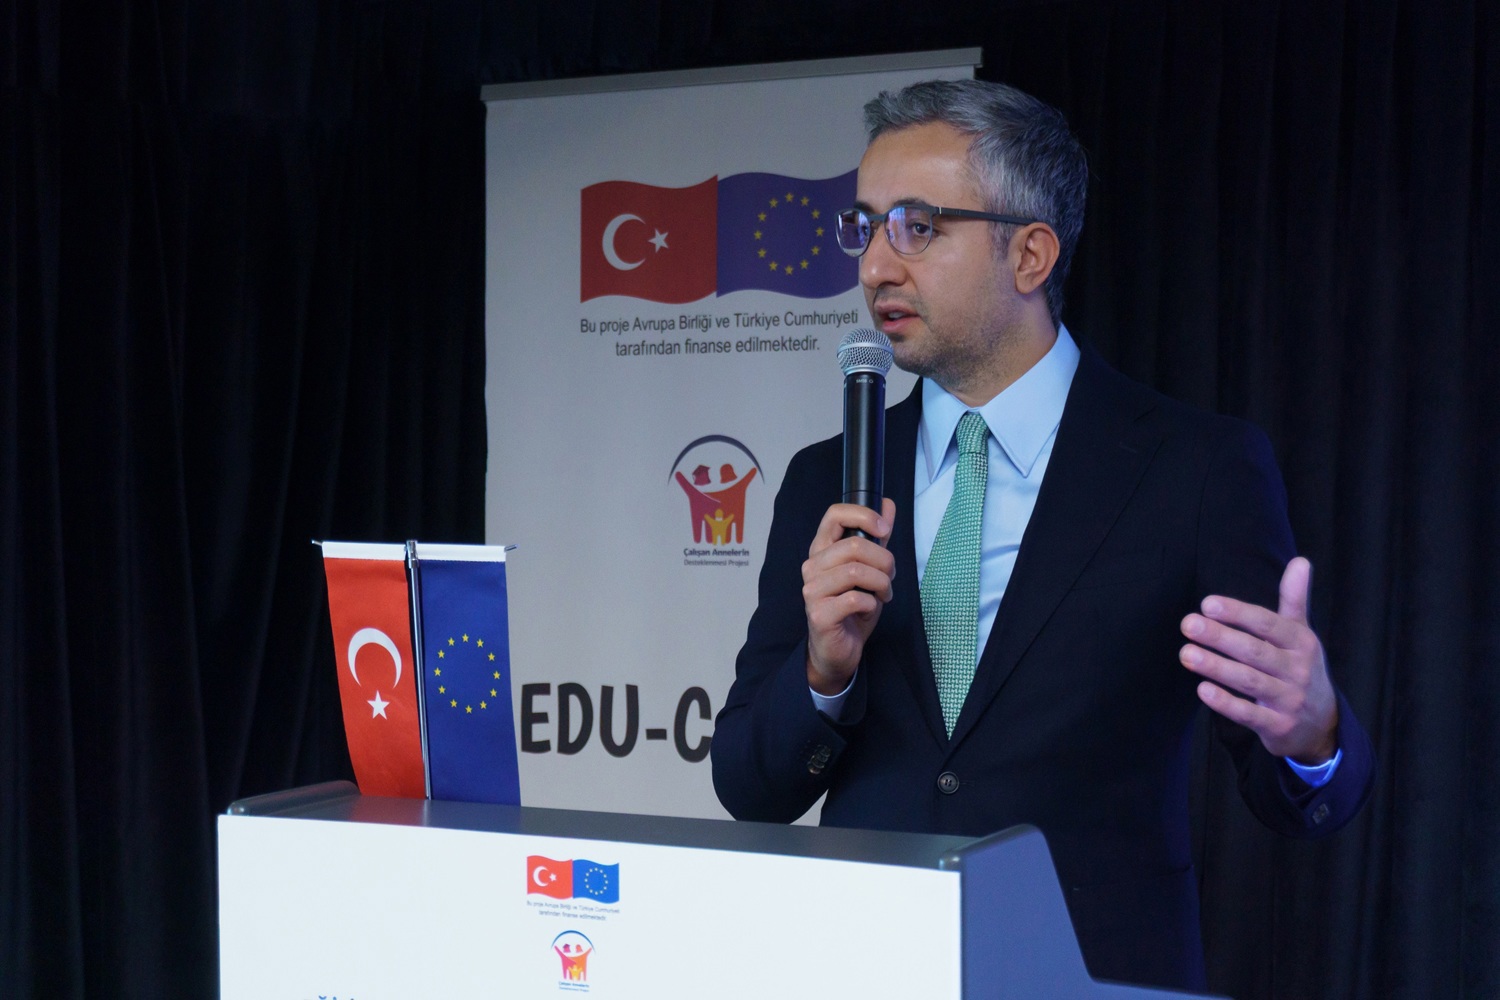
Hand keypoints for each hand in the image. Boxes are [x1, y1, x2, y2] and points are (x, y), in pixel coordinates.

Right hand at [802, 500, 896, 694]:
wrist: (838, 650)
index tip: (884, 530)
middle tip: (890, 577)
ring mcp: (812, 590)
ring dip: (881, 584)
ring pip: (857, 571)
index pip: (834, 514)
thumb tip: (887, 505)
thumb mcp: (870, 570)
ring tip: (883, 595)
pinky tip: (868, 609)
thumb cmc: (852, 609)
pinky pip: (855, 599)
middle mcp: (812, 567)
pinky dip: (871, 604)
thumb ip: (877, 539)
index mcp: (822, 550)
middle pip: (855, 545)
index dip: (864, 515)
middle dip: (884, 561)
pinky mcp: (819, 614)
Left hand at [1179, 557, 1338, 763]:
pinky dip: (1226, 703)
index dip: (1239, 613)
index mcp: (1302, 643)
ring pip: (1250, 681)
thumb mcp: (1301, 634)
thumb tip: (1300, 561)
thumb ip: (1294, 599)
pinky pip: (1248, 714)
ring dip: (1216, 667)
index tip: (1207, 604)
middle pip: (1256, 651)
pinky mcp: (1278, 727)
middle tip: (1187, 624)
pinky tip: (1202, 689)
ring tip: (1186, 653)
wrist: (1322, 725)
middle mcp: (1298, 670)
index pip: (1269, 624)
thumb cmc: (1300, 668)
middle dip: (1220, 637)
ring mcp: (1289, 700)